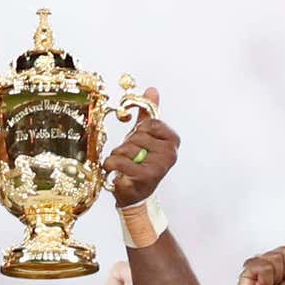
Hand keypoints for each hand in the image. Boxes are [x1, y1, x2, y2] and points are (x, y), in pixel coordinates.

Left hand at [102, 89, 177, 206]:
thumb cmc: (140, 163)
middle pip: (137, 136)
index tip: (140, 143)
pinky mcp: (143, 178)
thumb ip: (148, 114)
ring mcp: (158, 167)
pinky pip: (118, 161)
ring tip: (124, 166)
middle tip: (130, 158)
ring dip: (117, 156)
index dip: (139, 132)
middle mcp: (170, 154)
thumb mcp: (145, 136)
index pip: (150, 123)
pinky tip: (116, 173)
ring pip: (126, 148)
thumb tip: (152, 90)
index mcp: (173, 141)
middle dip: (126, 146)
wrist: (135, 195)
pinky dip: (110, 166)